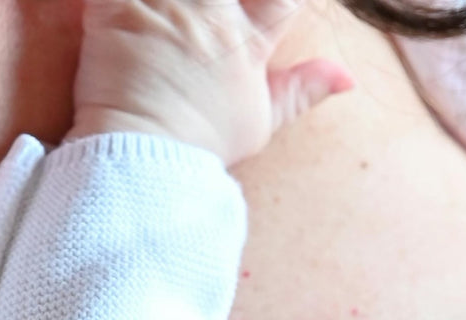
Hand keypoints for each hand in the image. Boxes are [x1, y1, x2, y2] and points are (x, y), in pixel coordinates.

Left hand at [67, 0, 353, 162]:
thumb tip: (347, 77)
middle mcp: (211, 15)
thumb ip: (303, 90)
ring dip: (179, 1)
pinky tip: (134, 9)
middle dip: (221, 2)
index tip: (267, 12)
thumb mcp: (261, 120)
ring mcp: (165, 7)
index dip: (279, 3)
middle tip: (210, 14)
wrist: (144, 158)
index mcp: (248, 41)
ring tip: (175, 13)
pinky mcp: (117, 6)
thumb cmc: (202, 144)